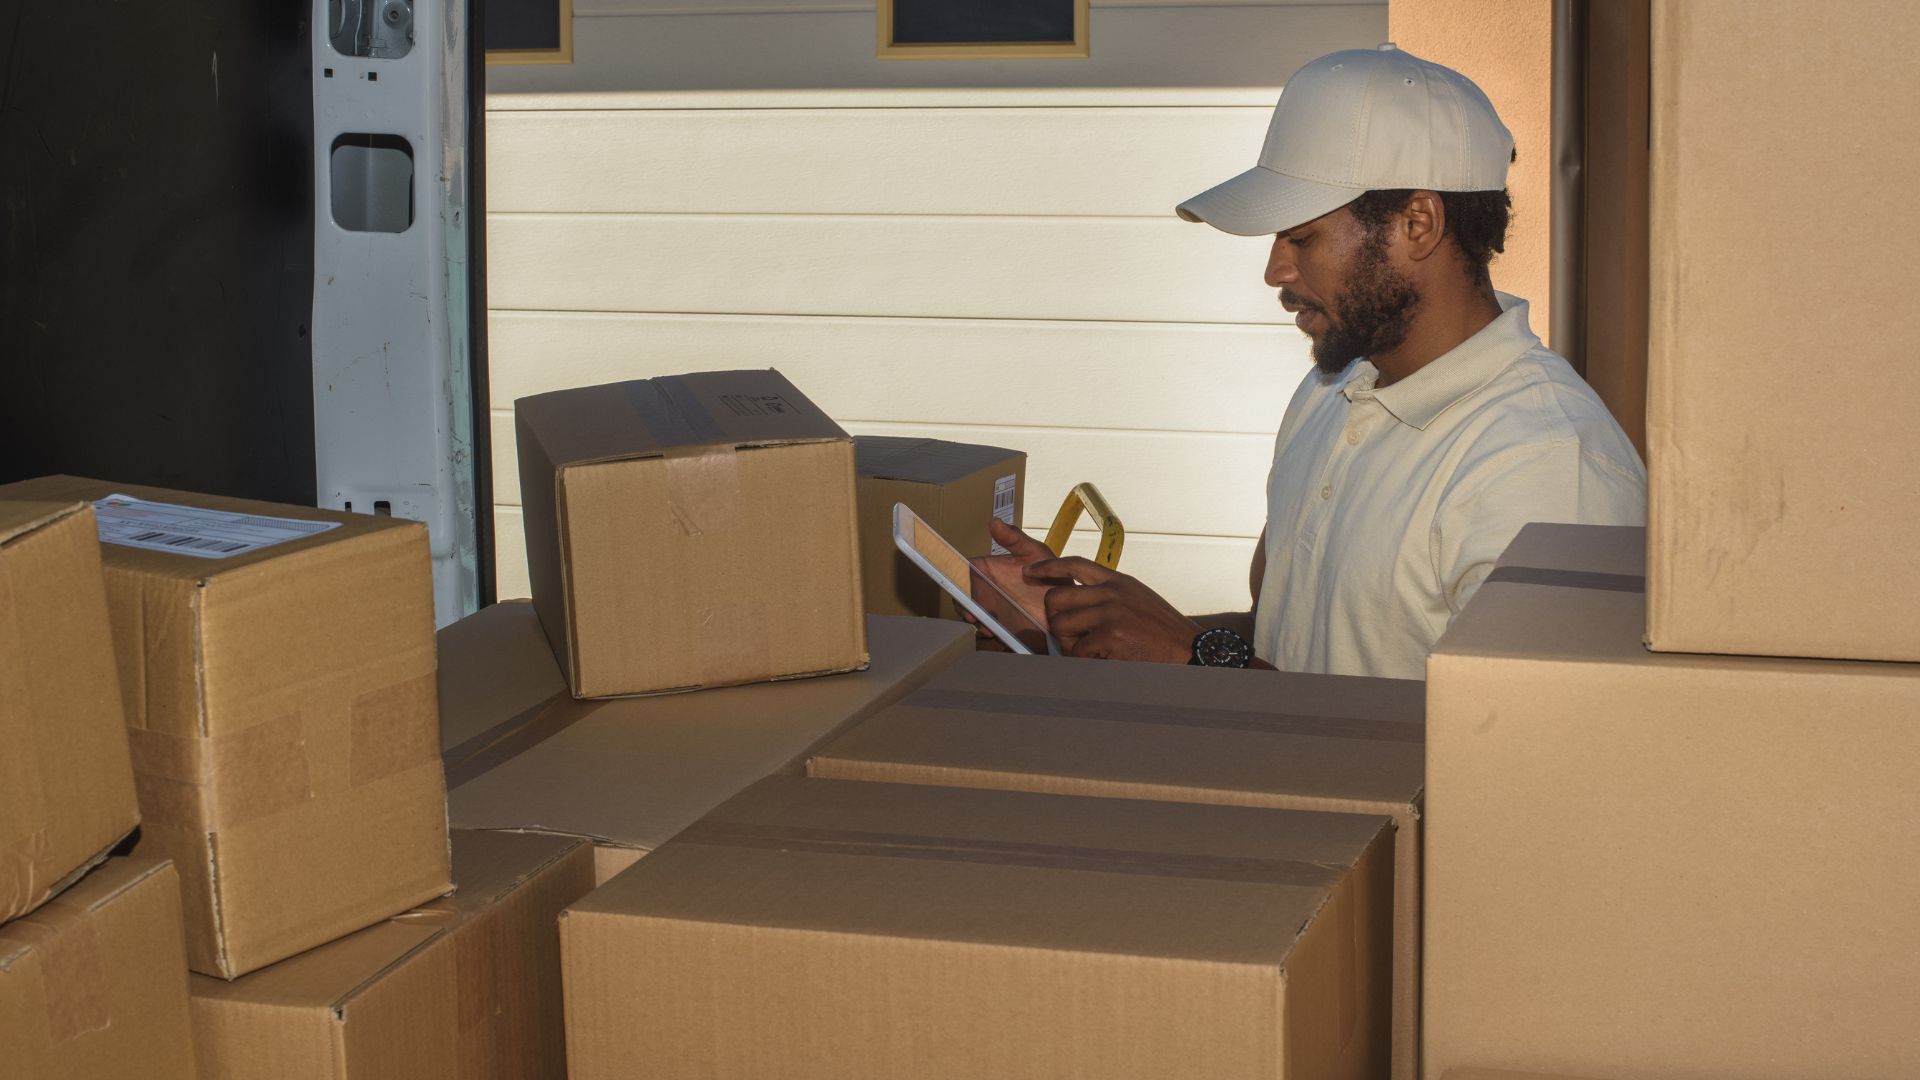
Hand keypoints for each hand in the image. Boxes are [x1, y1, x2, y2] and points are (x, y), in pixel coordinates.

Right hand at [965, 519, 1065, 644]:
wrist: (1072, 606)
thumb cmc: (1053, 575)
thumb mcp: (1035, 553)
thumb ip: (1014, 539)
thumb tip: (993, 521)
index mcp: (987, 574)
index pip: (962, 580)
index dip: (960, 591)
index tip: (969, 602)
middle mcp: (987, 595)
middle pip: (964, 605)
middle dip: (967, 614)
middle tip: (980, 620)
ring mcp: (995, 615)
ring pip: (975, 624)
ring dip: (980, 629)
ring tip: (994, 631)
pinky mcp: (1005, 633)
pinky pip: (990, 641)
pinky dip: (992, 642)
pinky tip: (1003, 639)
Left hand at [1023, 556, 1200, 663]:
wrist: (1191, 650)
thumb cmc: (1163, 631)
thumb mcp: (1137, 599)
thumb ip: (1110, 594)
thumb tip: (1079, 599)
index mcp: (1119, 581)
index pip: (1074, 564)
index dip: (1048, 566)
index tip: (1030, 571)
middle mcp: (1112, 592)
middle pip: (1056, 597)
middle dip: (1055, 619)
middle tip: (1069, 635)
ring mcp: (1111, 613)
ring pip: (1061, 626)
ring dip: (1069, 644)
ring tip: (1090, 651)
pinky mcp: (1111, 636)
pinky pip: (1078, 650)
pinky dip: (1085, 661)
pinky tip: (1104, 660)